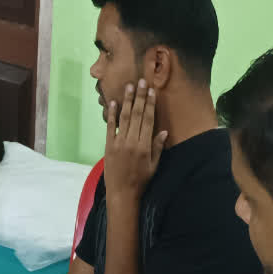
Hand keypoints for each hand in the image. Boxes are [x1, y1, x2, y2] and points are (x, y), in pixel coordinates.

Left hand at [103, 80, 167, 198]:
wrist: (122, 192)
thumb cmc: (142, 180)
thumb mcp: (155, 165)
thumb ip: (158, 147)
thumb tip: (164, 131)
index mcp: (145, 146)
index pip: (148, 120)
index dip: (150, 104)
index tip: (151, 91)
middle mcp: (131, 141)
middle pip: (137, 115)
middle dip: (139, 97)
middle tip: (140, 81)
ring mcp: (118, 142)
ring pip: (124, 118)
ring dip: (127, 101)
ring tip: (128, 87)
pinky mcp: (108, 145)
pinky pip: (110, 127)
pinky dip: (111, 114)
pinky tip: (112, 102)